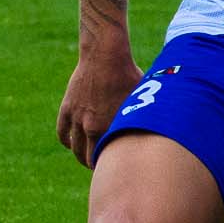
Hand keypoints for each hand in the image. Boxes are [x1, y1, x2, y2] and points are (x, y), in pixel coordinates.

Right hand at [58, 43, 144, 166]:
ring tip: (89, 158)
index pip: (108, 158)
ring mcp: (76, 118)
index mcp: (110, 128)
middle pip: (88, 158)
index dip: (112, 165)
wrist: (105, 55)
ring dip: (81, 156)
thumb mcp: (142, 100)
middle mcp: (90, 127)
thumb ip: (143, 118)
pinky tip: (74, 144)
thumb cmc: (129, 76)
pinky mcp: (66, 109)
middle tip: (104, 167)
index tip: (118, 167)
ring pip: (75, 148)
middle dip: (96, 165)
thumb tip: (161, 130)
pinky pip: (62, 134)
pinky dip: (68, 142)